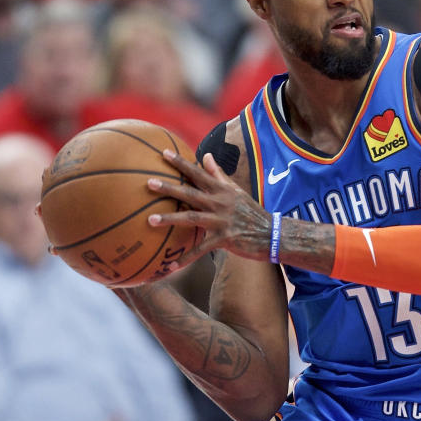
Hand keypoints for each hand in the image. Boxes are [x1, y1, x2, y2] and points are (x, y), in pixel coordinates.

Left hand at [147, 151, 270, 261]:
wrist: (271, 233)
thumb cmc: (250, 211)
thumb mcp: (236, 191)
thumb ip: (219, 174)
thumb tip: (205, 156)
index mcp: (222, 190)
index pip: (199, 173)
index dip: (182, 163)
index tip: (164, 153)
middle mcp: (221, 203)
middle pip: (191, 193)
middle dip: (170, 188)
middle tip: (149, 183)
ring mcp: (222, 221)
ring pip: (192, 218)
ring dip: (171, 219)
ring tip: (150, 220)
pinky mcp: (225, 239)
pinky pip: (201, 250)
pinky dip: (185, 259)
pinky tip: (170, 267)